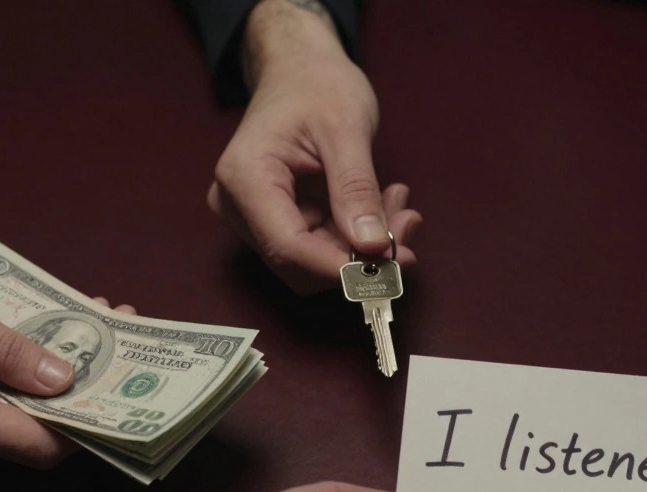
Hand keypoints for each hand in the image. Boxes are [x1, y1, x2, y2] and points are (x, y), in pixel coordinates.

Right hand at [0, 244, 134, 467]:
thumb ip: (6, 347)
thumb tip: (64, 377)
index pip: (41, 445)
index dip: (90, 422)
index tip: (127, 384)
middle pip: (34, 435)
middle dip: (82, 390)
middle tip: (115, 335)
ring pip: (14, 422)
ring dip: (53, 382)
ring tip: (88, 326)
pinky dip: (21, 382)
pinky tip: (41, 341)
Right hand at [208, 0, 420, 294]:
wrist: (300, 69)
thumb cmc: (316, 84)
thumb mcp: (346, 129)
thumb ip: (356, 189)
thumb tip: (374, 247)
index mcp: (245, 179)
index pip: (288, 248)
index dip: (341, 266)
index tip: (393, 262)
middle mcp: (238, 206)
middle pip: (300, 263)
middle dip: (358, 255)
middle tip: (407, 225)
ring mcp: (253, 216)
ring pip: (314, 260)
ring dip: (363, 245)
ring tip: (399, 205)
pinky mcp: (274, 220)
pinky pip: (319, 246)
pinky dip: (356, 233)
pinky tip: (383, 204)